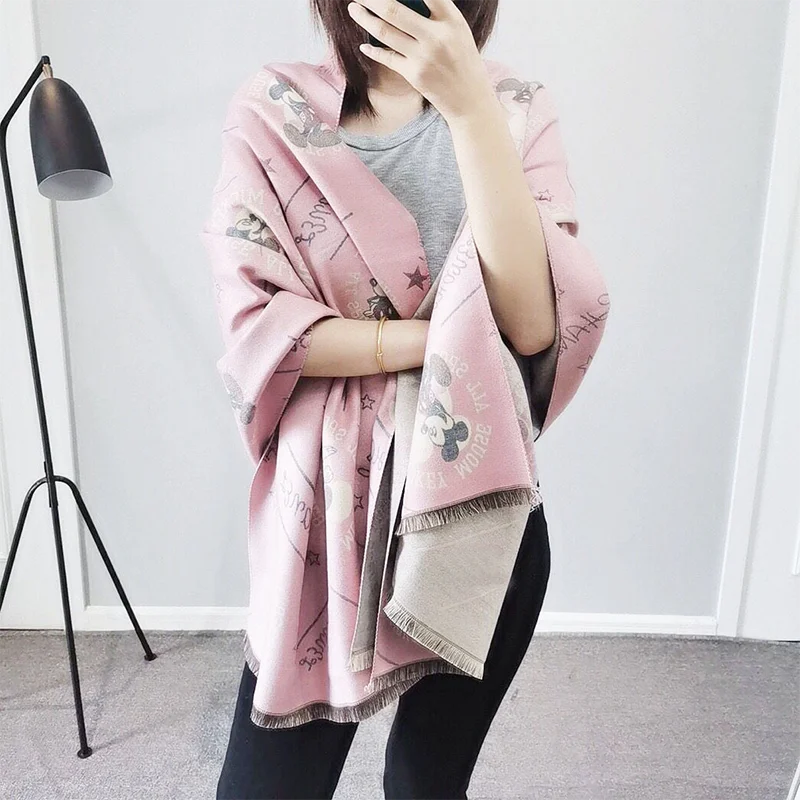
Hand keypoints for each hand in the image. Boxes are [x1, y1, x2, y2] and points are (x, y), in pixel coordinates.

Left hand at [346, 0, 496, 122]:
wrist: (469, 99)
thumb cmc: (463, 61)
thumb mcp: (458, 31)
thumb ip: (437, 13)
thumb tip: (404, 2)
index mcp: (452, 20)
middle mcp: (437, 36)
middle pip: (394, 10)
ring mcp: (423, 57)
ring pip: (385, 32)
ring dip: (364, 18)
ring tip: (353, 9)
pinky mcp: (414, 75)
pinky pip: (387, 57)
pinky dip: (373, 50)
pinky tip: (363, 45)